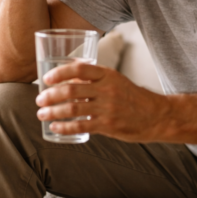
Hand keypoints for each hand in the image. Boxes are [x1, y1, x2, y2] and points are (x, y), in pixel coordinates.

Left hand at [35, 62, 167, 141]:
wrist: (156, 116)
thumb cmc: (132, 97)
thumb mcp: (115, 80)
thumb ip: (94, 77)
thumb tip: (69, 72)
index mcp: (108, 75)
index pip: (79, 69)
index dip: (60, 73)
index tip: (46, 78)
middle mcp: (107, 90)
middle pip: (71, 90)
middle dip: (51, 95)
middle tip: (40, 100)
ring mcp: (108, 108)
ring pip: (73, 108)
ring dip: (53, 112)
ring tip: (42, 114)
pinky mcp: (108, 125)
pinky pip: (81, 125)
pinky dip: (64, 126)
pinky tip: (55, 128)